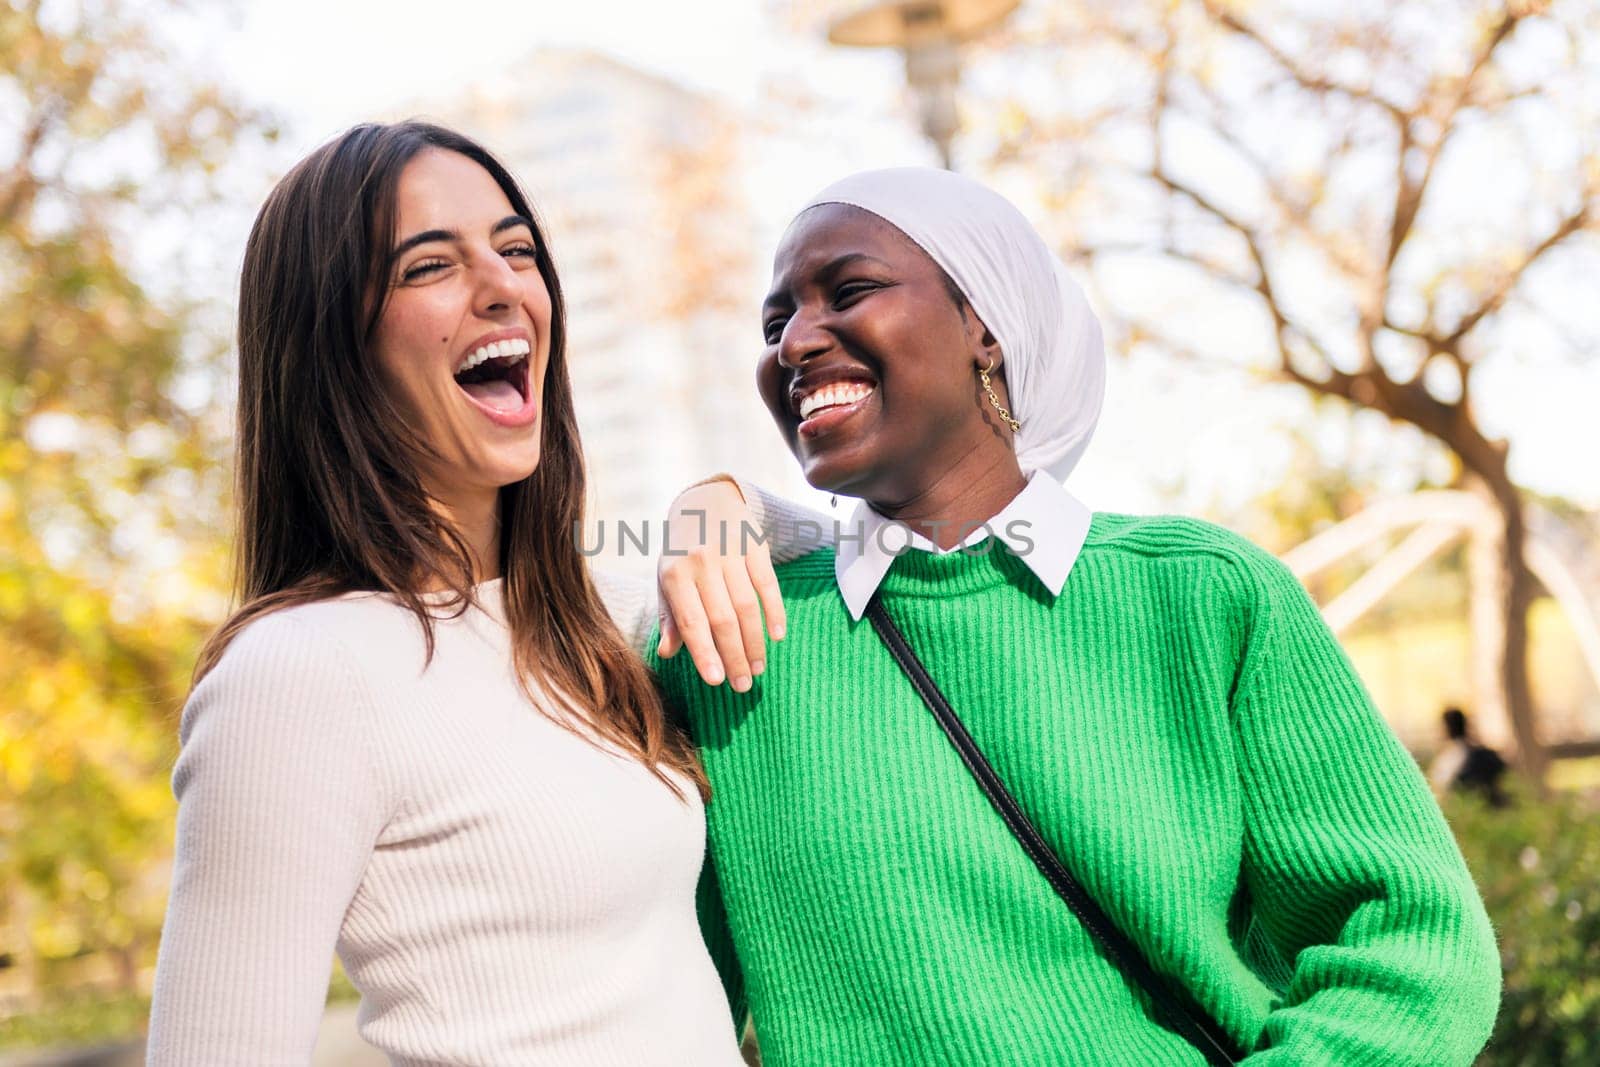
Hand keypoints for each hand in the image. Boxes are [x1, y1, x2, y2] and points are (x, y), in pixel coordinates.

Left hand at [657, 479, 786, 690]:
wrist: (705, 501)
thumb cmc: (682, 552)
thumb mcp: (667, 579)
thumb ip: (670, 616)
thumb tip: (668, 653)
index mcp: (675, 575)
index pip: (691, 622)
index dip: (704, 654)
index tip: (716, 682)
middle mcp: (702, 563)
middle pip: (722, 620)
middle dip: (734, 656)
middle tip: (743, 685)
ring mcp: (730, 553)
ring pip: (747, 607)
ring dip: (755, 642)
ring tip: (758, 667)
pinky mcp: (755, 545)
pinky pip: (768, 584)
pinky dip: (775, 612)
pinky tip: (777, 636)